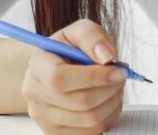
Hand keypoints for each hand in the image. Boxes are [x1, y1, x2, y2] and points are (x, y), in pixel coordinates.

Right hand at [21, 19, 125, 134]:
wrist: (54, 69)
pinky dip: (109, 115)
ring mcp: (44, 117)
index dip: (94, 77)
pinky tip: (108, 100)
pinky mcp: (57, 132)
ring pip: (90, 119)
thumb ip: (92, 37)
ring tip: (115, 86)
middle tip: (122, 75)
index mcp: (37, 65)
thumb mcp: (79, 32)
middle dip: (110, 88)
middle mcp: (35, 94)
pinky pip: (92, 132)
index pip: (60, 79)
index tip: (118, 70)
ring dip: (113, 101)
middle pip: (80, 102)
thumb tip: (107, 57)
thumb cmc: (68, 50)